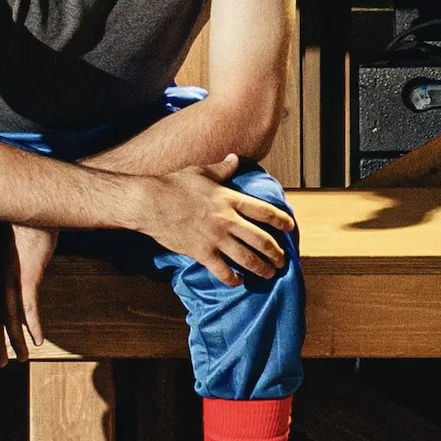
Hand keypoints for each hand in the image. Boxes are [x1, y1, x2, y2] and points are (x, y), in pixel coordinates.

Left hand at [0, 222, 58, 363]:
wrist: (32, 197)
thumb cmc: (19, 213)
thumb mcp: (6, 233)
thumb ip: (1, 248)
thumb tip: (0, 250)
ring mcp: (13, 275)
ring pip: (10, 316)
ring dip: (15, 340)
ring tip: (18, 359)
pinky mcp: (29, 272)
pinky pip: (30, 305)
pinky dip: (33, 325)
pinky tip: (37, 341)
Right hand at [138, 173, 296, 288]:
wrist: (149, 203)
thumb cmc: (174, 185)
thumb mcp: (201, 172)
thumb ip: (222, 169)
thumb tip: (235, 159)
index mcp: (230, 199)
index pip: (265, 211)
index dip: (282, 220)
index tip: (290, 227)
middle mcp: (227, 220)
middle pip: (261, 240)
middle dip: (276, 253)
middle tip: (282, 261)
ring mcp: (215, 239)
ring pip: (247, 258)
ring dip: (261, 268)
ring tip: (268, 274)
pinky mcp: (201, 253)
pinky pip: (223, 271)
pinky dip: (233, 279)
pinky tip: (238, 281)